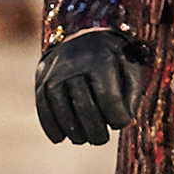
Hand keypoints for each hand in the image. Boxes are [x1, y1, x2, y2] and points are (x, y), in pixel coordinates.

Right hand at [33, 30, 146, 144]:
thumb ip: (132, 95)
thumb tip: (123, 122)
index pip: (108, 98)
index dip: (117, 118)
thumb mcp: (129, 67)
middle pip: (84, 107)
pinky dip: (51, 127)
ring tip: (84, 139)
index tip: (123, 124)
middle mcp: (75, 63)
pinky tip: (60, 138)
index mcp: (101, 59)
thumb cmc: (112, 58)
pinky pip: (43, 107)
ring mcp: (55, 71)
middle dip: (95, 131)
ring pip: (61, 110)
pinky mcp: (41, 78)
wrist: (82, 34)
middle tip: (101, 139)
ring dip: (73, 132)